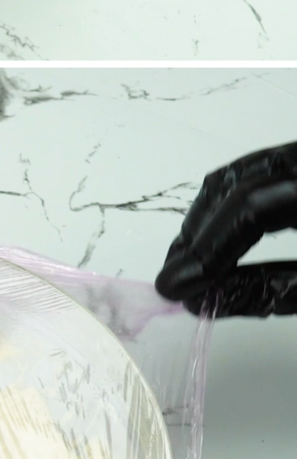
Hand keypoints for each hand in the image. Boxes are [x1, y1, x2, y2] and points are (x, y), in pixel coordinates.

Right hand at [156, 144, 296, 316]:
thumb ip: (276, 290)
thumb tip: (209, 299)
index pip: (249, 208)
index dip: (208, 248)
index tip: (179, 288)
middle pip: (233, 185)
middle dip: (197, 234)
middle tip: (174, 279)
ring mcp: (296, 159)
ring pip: (235, 175)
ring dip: (205, 218)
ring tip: (187, 261)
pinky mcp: (293, 166)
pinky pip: (251, 174)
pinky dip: (226, 205)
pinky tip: (215, 235)